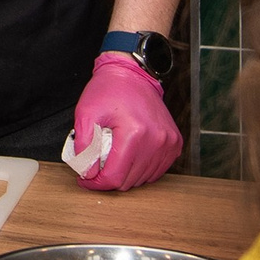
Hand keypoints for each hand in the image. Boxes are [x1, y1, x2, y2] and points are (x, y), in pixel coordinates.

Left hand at [71, 51, 180, 190]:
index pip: (115, 176)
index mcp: (134, 133)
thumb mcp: (85, 114)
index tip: (84, 180)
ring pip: (144, 178)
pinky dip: (141, 169)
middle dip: (108, 179)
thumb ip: (84, 146)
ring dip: (125, 175)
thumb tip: (87, 173)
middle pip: (130, 181)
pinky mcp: (175, 144)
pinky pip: (157, 170)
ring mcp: (169, 143)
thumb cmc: (107, 92)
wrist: (132, 75)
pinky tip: (128, 158)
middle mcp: (157, 140)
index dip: (96, 184)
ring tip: (111, 160)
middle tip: (94, 169)